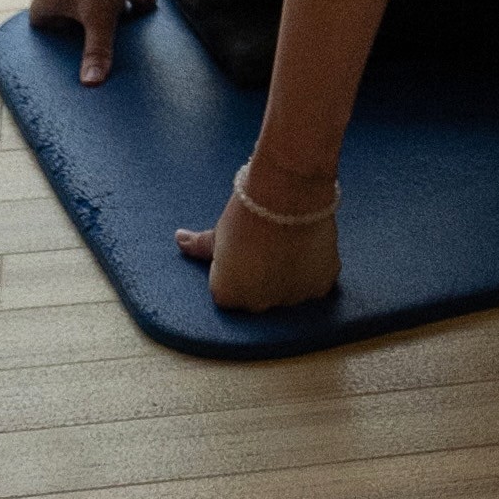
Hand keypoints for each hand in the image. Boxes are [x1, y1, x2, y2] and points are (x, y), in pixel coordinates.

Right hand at [27, 0, 160, 86]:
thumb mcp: (99, 17)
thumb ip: (96, 51)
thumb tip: (90, 83)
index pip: (40, 24)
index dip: (50, 40)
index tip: (67, 55)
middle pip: (75, 21)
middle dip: (93, 35)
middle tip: (105, 50)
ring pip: (104, 9)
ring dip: (120, 18)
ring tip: (128, 23)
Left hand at [179, 158, 342, 310]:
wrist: (287, 193)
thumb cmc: (248, 212)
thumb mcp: (219, 232)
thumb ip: (200, 245)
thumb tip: (179, 240)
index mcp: (227, 295)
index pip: (231, 290)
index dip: (239, 268)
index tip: (247, 247)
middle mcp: (257, 305)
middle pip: (261, 295)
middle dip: (264, 276)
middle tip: (269, 244)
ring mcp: (290, 299)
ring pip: (289, 291)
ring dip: (290, 275)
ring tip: (289, 243)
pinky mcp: (319, 287)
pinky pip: (315, 284)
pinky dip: (314, 270)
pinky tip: (307, 246)